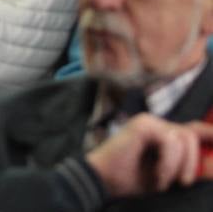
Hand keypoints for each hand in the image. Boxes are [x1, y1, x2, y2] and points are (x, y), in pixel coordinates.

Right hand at [86, 114, 212, 196]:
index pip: (193, 130)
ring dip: (177, 166)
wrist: (103, 179)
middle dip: (192, 161)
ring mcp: (149, 122)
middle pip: (192, 134)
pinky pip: (170, 141)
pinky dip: (168, 163)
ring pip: (184, 138)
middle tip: (183, 182)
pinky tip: (157, 174)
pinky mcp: (143, 125)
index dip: (211, 133)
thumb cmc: (131, 179)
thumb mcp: (169, 176)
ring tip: (162, 180)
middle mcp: (157, 124)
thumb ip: (191, 168)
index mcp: (163, 134)